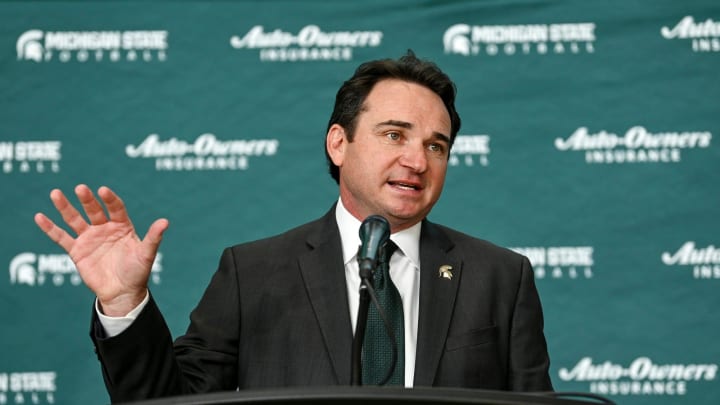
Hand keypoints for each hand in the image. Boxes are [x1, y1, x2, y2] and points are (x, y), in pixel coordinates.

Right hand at [34, 184, 168, 315]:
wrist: (122, 292)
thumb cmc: (137, 272)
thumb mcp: (146, 254)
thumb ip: (153, 237)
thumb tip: (165, 221)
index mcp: (122, 226)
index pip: (116, 208)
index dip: (110, 199)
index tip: (103, 191)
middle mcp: (104, 228)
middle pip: (94, 210)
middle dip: (87, 200)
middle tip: (80, 189)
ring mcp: (89, 238)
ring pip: (74, 219)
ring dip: (65, 207)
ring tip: (56, 193)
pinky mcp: (77, 251)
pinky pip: (61, 237)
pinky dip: (50, 228)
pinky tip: (40, 216)